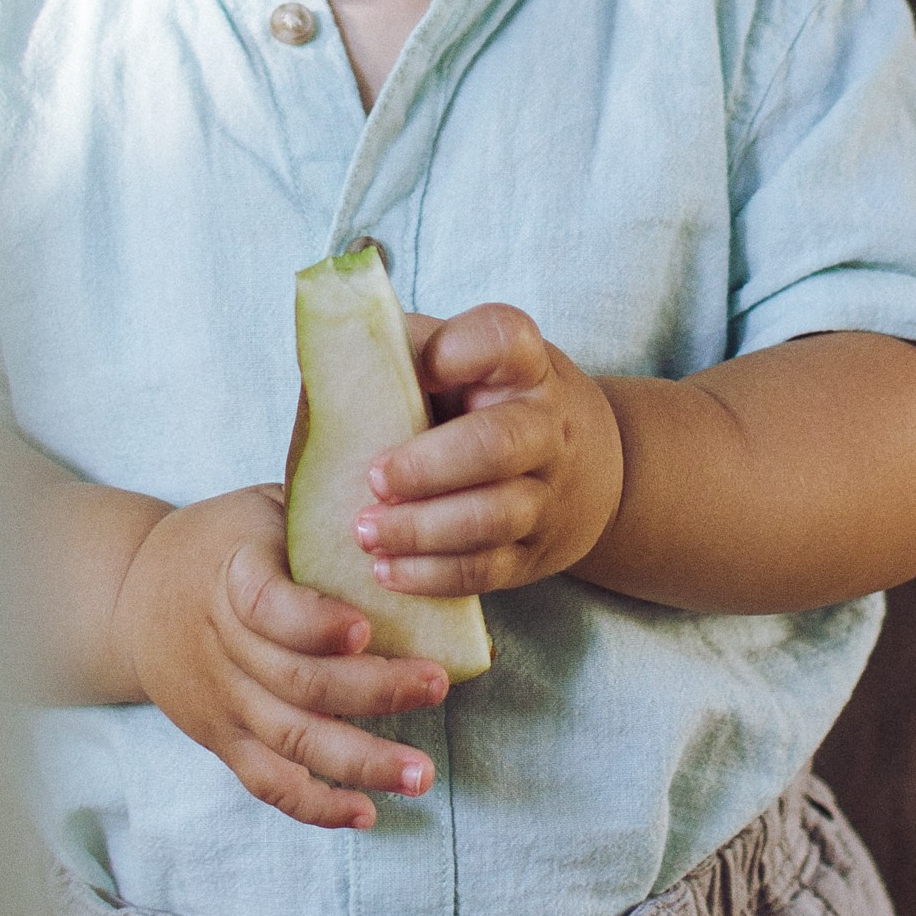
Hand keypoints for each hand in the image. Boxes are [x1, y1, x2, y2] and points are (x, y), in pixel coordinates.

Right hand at [111, 484, 449, 830]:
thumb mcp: (262, 506)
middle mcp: (223, 644)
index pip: (265, 606)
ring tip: (420, 773)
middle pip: (294, 681)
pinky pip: (267, 782)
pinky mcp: (222, 739)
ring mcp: (221, 700)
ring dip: (359, 761)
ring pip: (289, 740)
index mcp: (232, 574)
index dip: (313, 622)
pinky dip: (315, 804)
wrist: (134, 593)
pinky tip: (366, 812)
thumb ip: (319, 512)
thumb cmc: (224, 538)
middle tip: (436, 685)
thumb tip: (407, 504)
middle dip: (372, 690)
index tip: (366, 628)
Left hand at [356, 303, 623, 597]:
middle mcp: (546, 426)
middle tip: (373, 477)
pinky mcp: (533, 552)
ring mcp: (546, 493)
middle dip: (428, 467)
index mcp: (525, 365)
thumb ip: (409, 356)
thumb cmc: (493, 401)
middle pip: (496, 445)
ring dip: (422, 529)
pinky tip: (387, 571)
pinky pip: (487, 570)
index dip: (458, 351)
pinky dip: (433, 575)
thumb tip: (330, 358)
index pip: (504, 340)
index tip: (420, 369)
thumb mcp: (470, 362)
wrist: (586, 465)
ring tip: (365, 532)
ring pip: (493, 516)